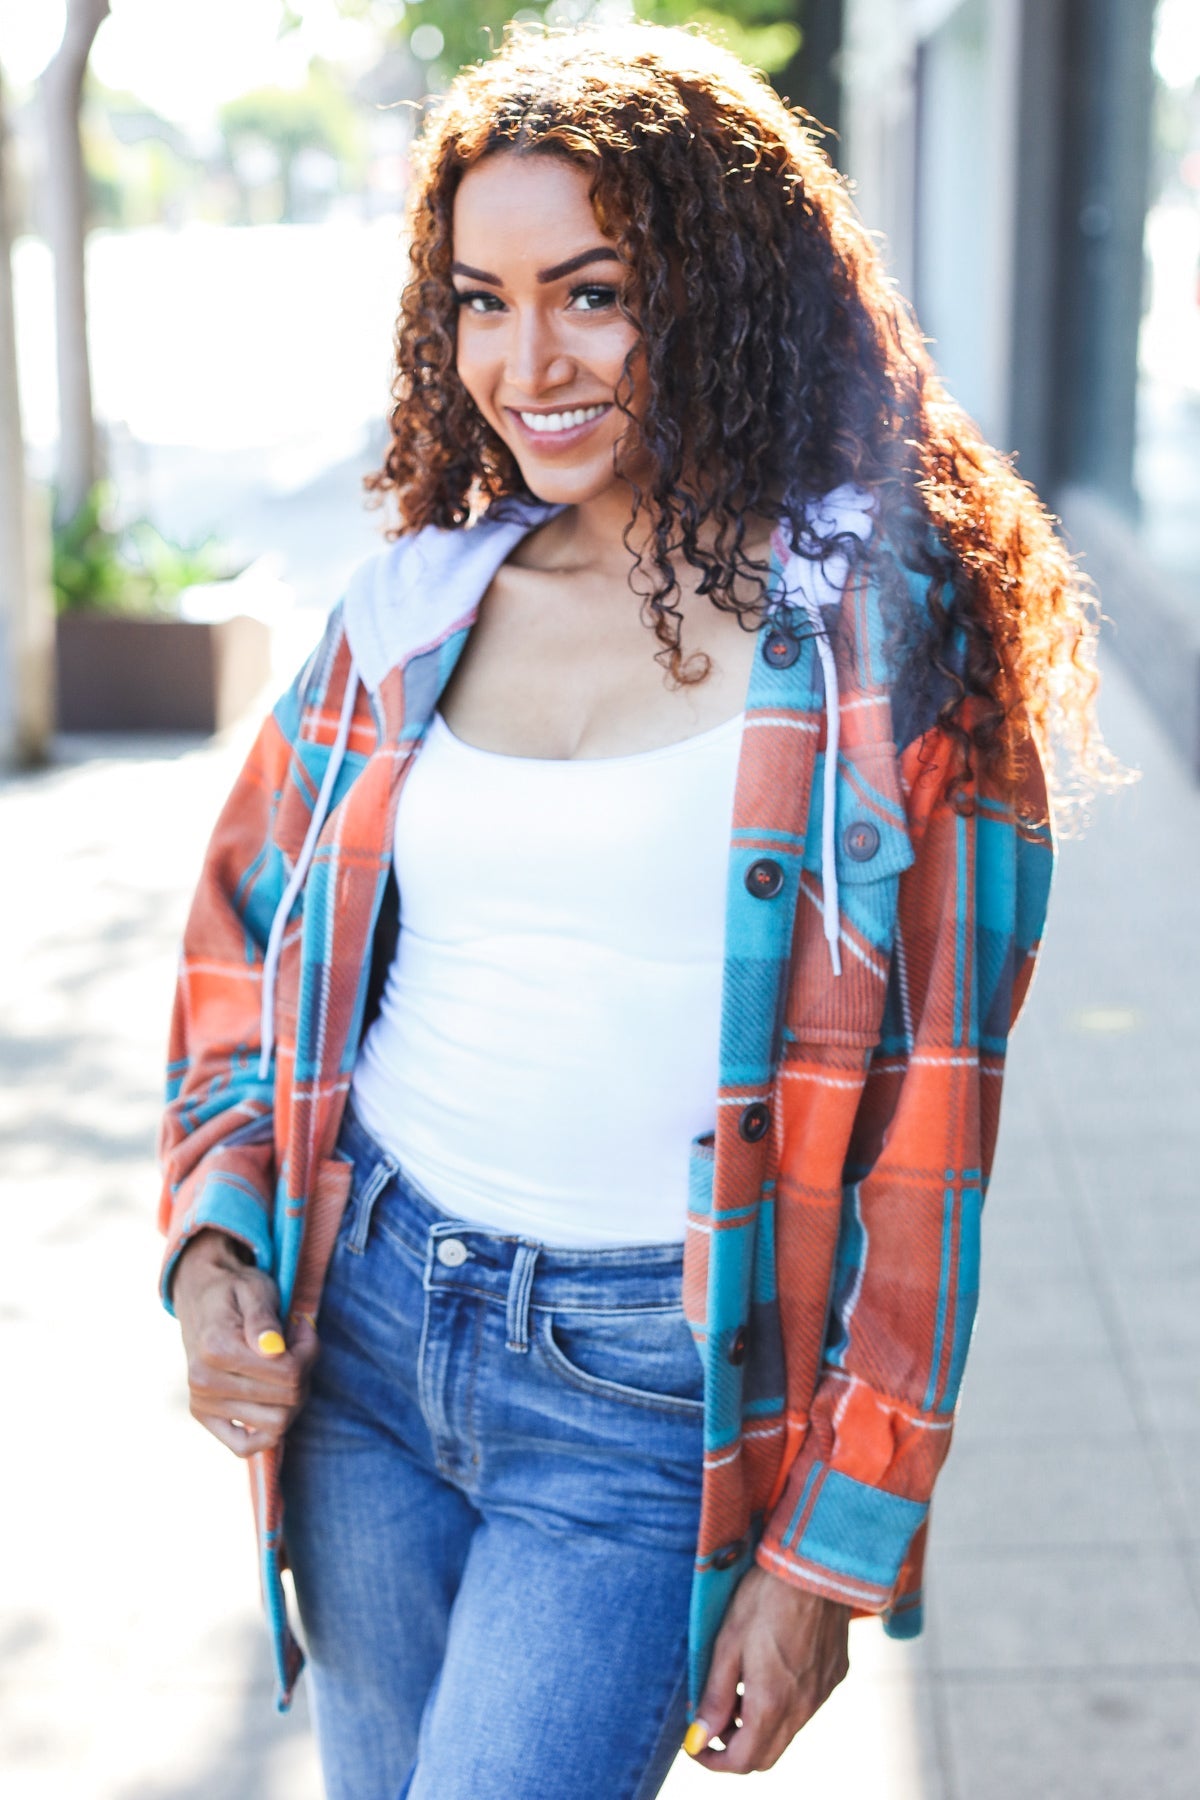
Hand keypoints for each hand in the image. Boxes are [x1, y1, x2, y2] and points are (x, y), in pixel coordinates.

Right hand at [172, 1229, 318, 1457]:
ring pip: (275, 1425)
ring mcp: (201, 1402)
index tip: (303, 1328)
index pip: (289, 1373)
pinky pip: (244, 1446)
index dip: (309, 1351)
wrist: (200, 1298)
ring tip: (284, 1368)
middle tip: (297, 1346)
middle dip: (304, 1373)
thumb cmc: (235, 1290)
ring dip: (292, 1399)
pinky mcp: (203, 1416)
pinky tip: (273, 1401)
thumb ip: (263, 1318)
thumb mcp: (254, 1289)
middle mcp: (204, 1381)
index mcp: (217, 1349)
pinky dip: (268, 1431)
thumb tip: (274, 1348)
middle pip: (287, 1401)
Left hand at [686, 1565, 850, 1772]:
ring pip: (788, 1731)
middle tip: (715, 1719)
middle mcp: (803, 1707)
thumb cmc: (764, 1598)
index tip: (695, 1744)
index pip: (742, 1761)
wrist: (814, 1564)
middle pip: (766, 1755)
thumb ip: (714, 1697)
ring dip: (759, 1725)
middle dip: (736, 1748)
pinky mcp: (835, 1673)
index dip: (714, 1761)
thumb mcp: (727, 1644)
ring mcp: (823, 1692)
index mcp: (772, 1704)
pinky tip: (771, 1668)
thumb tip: (697, 1739)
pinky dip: (784, 1704)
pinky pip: (807, 1705)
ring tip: (739, 1687)